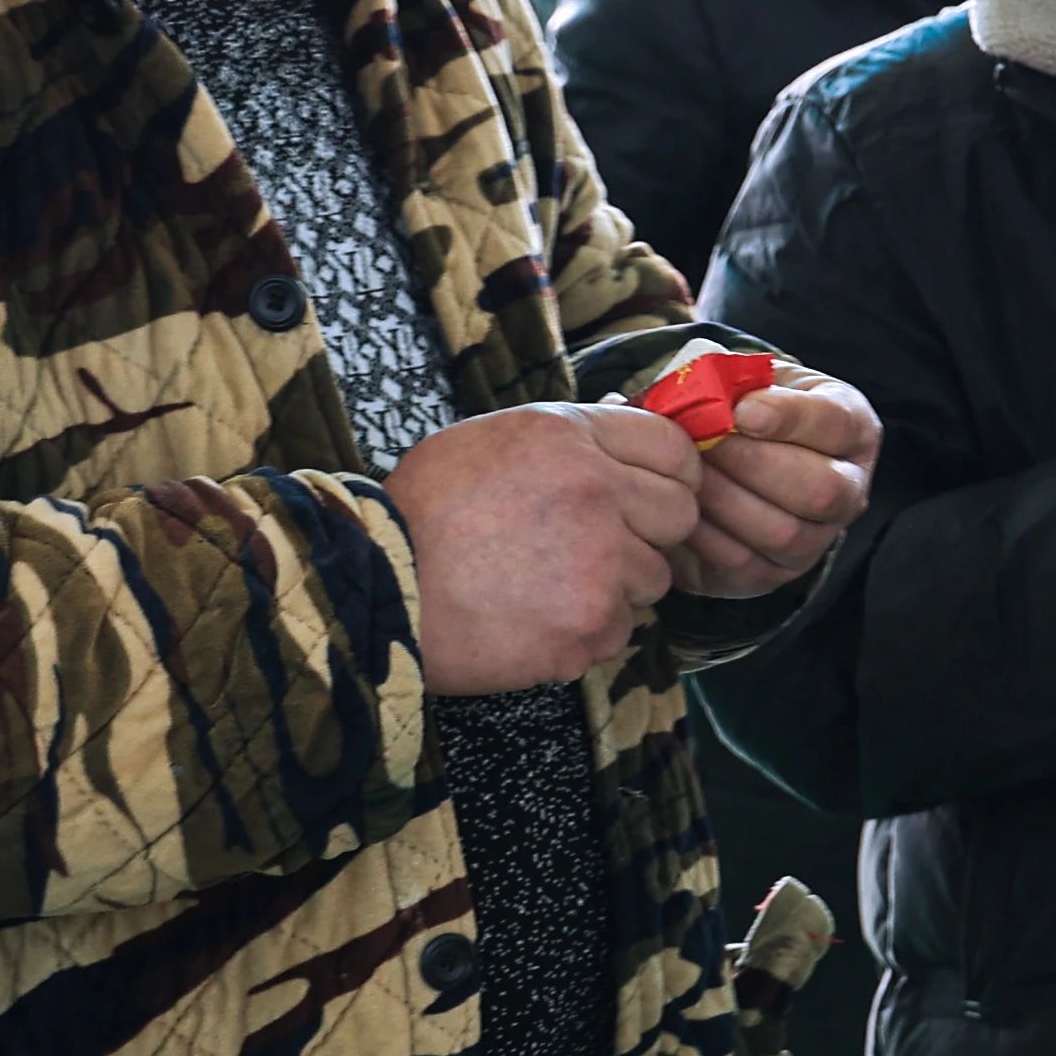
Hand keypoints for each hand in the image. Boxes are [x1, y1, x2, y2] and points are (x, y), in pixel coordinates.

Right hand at [390, 401, 702, 693]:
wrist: (376, 589)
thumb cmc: (422, 513)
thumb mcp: (487, 441)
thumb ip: (566, 436)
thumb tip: (623, 423)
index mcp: (569, 436)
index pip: (674, 447)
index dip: (671, 475)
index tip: (650, 495)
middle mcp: (596, 491)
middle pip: (679, 515)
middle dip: (648, 534)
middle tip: (596, 548)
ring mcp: (599, 563)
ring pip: (653, 578)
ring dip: (615, 586)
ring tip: (547, 585)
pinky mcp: (589, 625)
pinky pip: (619, 630)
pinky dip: (585, 632)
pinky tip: (533, 621)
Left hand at [666, 366, 877, 598]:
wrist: (728, 459)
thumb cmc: (740, 410)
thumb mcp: (748, 382)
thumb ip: (736, 381)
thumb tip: (710, 397)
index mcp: (853, 429)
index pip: (837, 424)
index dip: (790, 417)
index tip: (740, 410)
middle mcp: (850, 489)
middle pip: (822, 489)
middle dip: (754, 464)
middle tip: (704, 444)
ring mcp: (818, 538)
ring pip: (784, 532)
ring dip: (725, 500)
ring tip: (686, 473)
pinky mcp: (777, 572)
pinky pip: (745, 563)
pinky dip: (706, 535)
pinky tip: (682, 505)